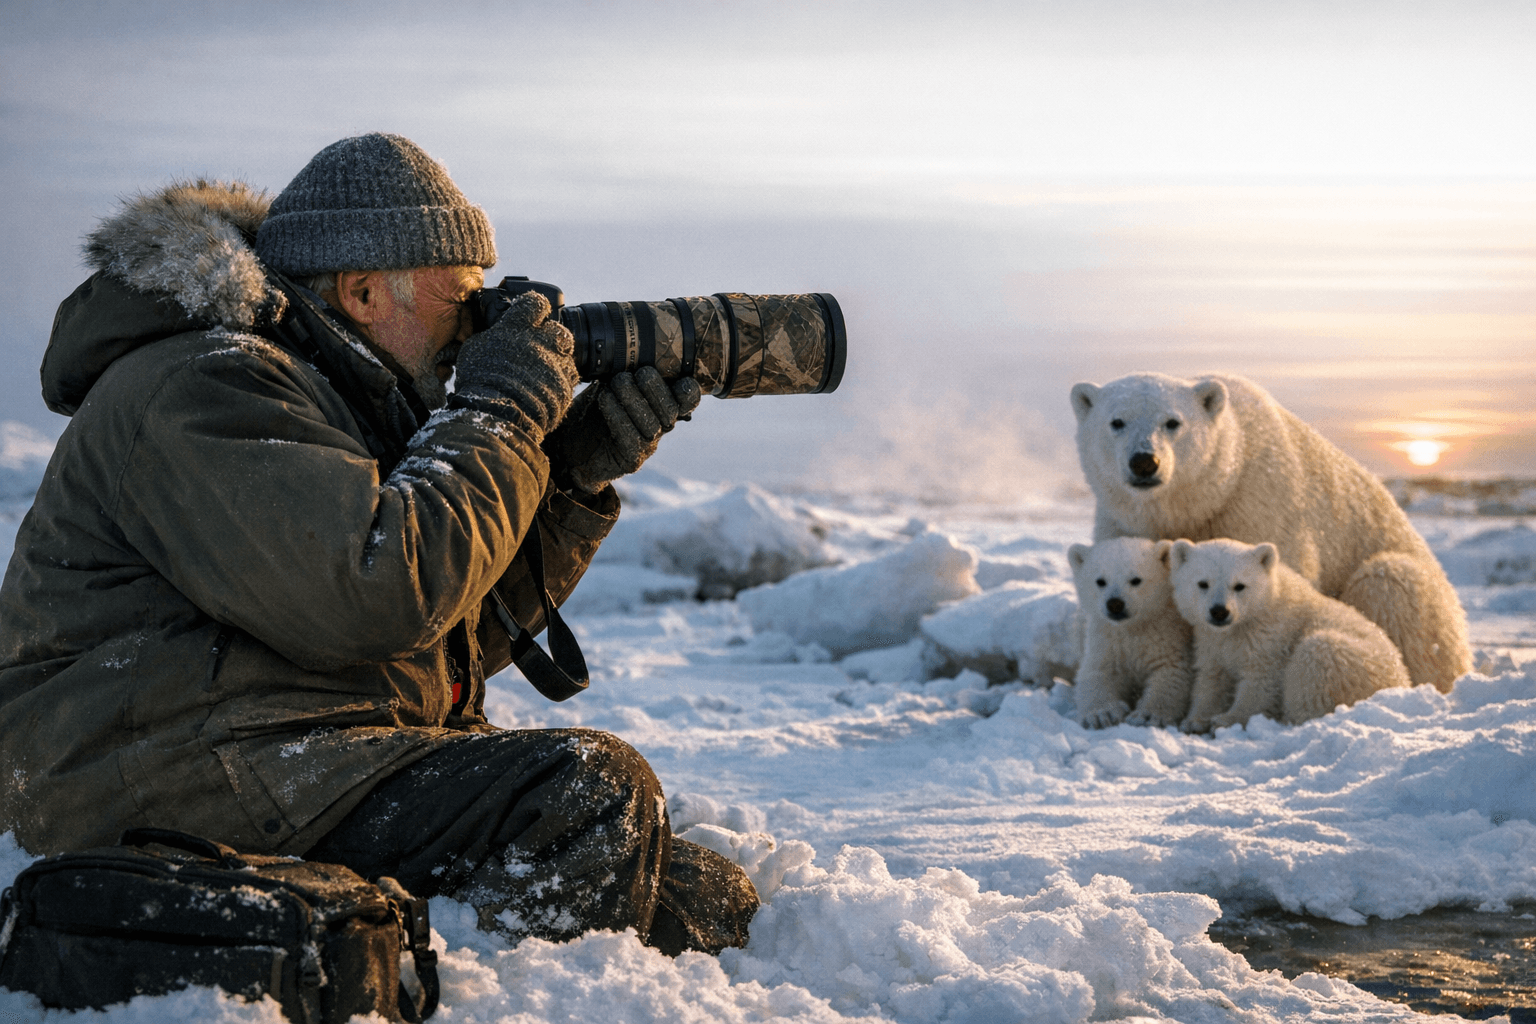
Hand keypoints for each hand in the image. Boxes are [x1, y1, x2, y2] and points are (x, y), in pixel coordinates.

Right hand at [452, 291, 578, 438]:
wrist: (500, 414)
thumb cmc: (480, 382)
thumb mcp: (474, 349)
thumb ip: (489, 336)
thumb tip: (491, 334)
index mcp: (518, 327)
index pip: (534, 302)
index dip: (534, 305)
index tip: (531, 311)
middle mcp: (542, 341)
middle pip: (558, 327)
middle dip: (551, 333)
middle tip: (540, 344)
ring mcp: (556, 363)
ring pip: (567, 352)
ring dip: (557, 357)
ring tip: (544, 367)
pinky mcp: (565, 386)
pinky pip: (569, 377)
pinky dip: (560, 379)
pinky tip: (548, 386)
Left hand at [545, 366, 701, 492]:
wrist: (570, 444)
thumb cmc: (591, 408)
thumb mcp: (605, 380)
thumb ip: (618, 363)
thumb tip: (616, 333)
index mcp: (660, 403)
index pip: (688, 399)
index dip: (689, 390)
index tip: (679, 378)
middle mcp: (659, 424)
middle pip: (672, 409)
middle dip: (656, 388)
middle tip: (638, 373)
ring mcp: (647, 444)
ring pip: (653, 423)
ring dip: (634, 399)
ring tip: (615, 383)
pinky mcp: (631, 459)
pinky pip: (632, 438)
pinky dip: (618, 415)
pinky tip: (604, 400)